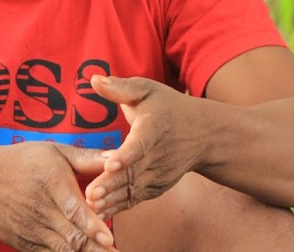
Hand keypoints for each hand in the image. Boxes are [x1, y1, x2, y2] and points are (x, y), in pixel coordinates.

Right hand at [0, 141, 117, 251]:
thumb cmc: (21, 161)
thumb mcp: (53, 151)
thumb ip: (86, 158)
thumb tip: (116, 159)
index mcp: (51, 182)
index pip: (73, 209)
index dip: (92, 225)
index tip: (109, 238)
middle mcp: (41, 208)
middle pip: (71, 236)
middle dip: (95, 249)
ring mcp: (30, 229)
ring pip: (62, 250)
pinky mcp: (22, 243)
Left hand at [83, 76, 204, 218]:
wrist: (203, 135)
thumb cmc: (168, 108)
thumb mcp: (146, 90)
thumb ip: (120, 88)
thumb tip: (93, 79)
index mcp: (153, 129)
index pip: (139, 145)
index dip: (125, 156)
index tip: (109, 164)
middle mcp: (157, 156)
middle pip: (133, 173)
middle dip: (111, 185)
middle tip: (90, 195)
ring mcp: (158, 175)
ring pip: (133, 190)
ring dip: (113, 200)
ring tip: (92, 208)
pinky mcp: (156, 187)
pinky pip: (136, 198)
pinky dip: (120, 207)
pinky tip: (100, 214)